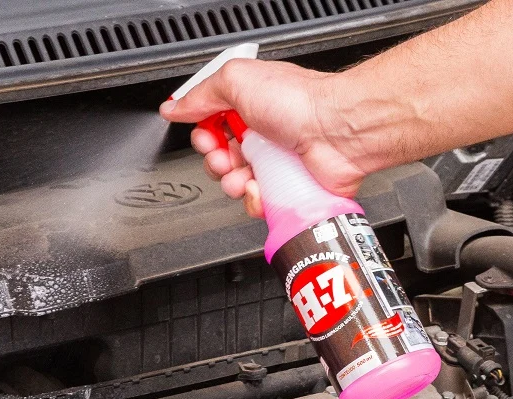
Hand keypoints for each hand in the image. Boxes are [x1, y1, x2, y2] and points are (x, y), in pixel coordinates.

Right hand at [160, 59, 370, 216]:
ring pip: (236, 185)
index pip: (210, 125)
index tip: (206, 134)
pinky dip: (254, 201)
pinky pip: (258, 204)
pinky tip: (261, 188)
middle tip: (225, 157)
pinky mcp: (286, 188)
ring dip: (232, 183)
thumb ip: (200, 94)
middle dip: (215, 162)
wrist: (339, 131)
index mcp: (249, 105)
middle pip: (220, 158)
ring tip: (243, 175)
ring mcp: (274, 162)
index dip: (202, 134)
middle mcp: (262, 133)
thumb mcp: (237, 80)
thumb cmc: (300, 102)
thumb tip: (173, 106)